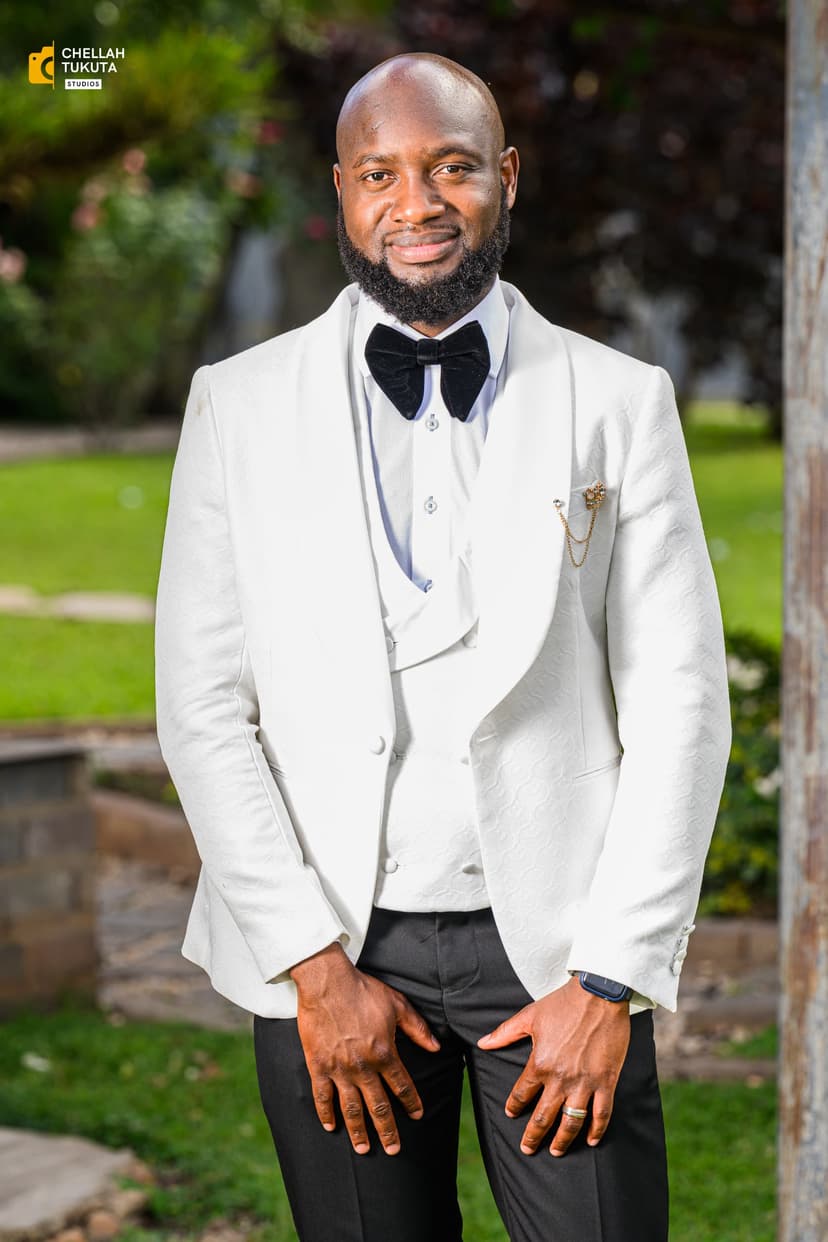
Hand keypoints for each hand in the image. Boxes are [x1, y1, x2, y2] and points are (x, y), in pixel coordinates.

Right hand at [290, 942, 439, 1155]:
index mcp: (385, 1053)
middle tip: (394, 1150)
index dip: (411, 1102)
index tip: (417, 1115)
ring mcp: (339, 1069)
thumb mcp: (397, 1004)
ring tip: (364, 1149)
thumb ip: (417, 1028)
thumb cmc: (363, 990)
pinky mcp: (318, 1065)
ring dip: (359, 1131)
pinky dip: (326, 1113)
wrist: (327, 982)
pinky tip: (330, 1126)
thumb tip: (435, 1047)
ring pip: (351, 1108)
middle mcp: (363, 1067)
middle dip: (388, 1130)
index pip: (402, 1085)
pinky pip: (322, 1096)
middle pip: (378, 1106)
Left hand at [477, 976, 629, 1156]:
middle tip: (527, 1149)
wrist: (598, 994)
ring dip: (562, 1140)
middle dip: (533, 1136)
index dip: (514, 1106)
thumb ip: (505, 1033)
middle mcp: (560, 1078)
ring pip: (571, 1122)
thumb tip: (482, 1043)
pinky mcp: (606, 1081)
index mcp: (540, 1063)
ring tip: (556, 1151)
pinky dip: (597, 1130)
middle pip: (543, 1117)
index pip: (522, 1094)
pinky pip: (601, 1114)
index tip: (511, 1114)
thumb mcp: (530, 1016)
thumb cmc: (563, 1003)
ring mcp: (584, 1082)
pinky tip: (591, 1140)